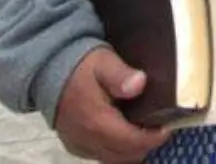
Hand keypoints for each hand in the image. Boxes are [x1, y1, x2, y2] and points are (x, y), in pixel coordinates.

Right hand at [53, 47, 170, 162]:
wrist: (47, 71)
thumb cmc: (80, 66)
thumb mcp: (103, 62)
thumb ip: (121, 75)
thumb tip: (139, 83)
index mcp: (96, 120)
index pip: (131, 141)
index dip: (154, 138)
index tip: (168, 127)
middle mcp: (86, 138)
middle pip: (125, 155)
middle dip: (145, 145)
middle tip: (158, 128)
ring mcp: (79, 144)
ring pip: (113, 159)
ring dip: (131, 150)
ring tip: (145, 132)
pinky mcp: (75, 145)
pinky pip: (100, 156)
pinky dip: (116, 151)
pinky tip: (125, 135)